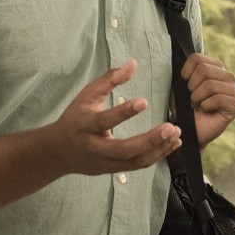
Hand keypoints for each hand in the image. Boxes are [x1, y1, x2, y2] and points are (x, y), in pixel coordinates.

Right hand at [49, 59, 181, 175]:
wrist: (58, 152)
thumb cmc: (75, 118)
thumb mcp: (86, 95)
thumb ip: (109, 79)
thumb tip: (133, 64)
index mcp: (84, 125)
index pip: (104, 121)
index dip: (123, 112)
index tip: (144, 101)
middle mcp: (95, 147)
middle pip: (123, 149)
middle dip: (149, 140)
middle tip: (171, 127)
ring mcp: (105, 162)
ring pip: (134, 161)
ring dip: (158, 150)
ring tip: (176, 134)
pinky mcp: (114, 170)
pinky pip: (138, 165)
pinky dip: (157, 156)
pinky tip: (172, 144)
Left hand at [181, 53, 234, 145]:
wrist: (190, 130)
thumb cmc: (185, 108)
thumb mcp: (178, 89)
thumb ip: (181, 74)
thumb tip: (178, 61)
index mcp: (214, 67)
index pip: (197, 58)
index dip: (185, 72)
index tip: (184, 84)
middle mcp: (226, 76)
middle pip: (203, 69)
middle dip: (191, 86)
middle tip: (192, 98)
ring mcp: (233, 90)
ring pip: (210, 84)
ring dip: (197, 98)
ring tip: (197, 105)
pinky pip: (218, 98)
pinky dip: (205, 106)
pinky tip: (205, 110)